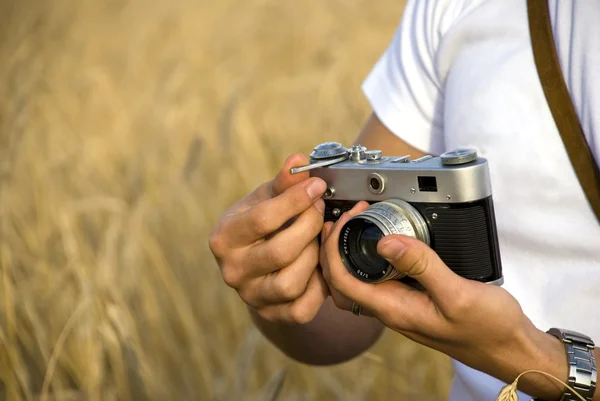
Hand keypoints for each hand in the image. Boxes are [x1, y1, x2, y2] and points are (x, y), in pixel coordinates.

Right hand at [209, 154, 329, 324]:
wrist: (255, 260)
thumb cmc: (261, 223)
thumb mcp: (266, 198)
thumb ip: (283, 183)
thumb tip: (298, 160)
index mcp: (223, 238)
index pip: (263, 219)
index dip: (297, 200)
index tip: (318, 186)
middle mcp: (232, 271)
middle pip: (280, 251)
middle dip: (310, 226)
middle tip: (322, 210)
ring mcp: (251, 296)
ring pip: (291, 283)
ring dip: (315, 257)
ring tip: (321, 237)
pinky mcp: (272, 314)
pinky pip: (302, 308)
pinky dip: (319, 287)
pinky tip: (321, 264)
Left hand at [320, 202, 568, 397]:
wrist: (510, 348)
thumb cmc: (488, 328)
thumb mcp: (457, 293)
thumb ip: (421, 265)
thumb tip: (385, 242)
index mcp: (393, 309)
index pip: (341, 281)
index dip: (332, 248)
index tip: (346, 219)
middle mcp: (391, 309)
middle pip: (340, 282)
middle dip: (331, 249)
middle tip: (343, 218)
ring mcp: (400, 305)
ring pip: (357, 281)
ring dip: (347, 252)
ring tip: (355, 223)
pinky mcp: (412, 300)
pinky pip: (378, 279)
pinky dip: (369, 257)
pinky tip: (381, 241)